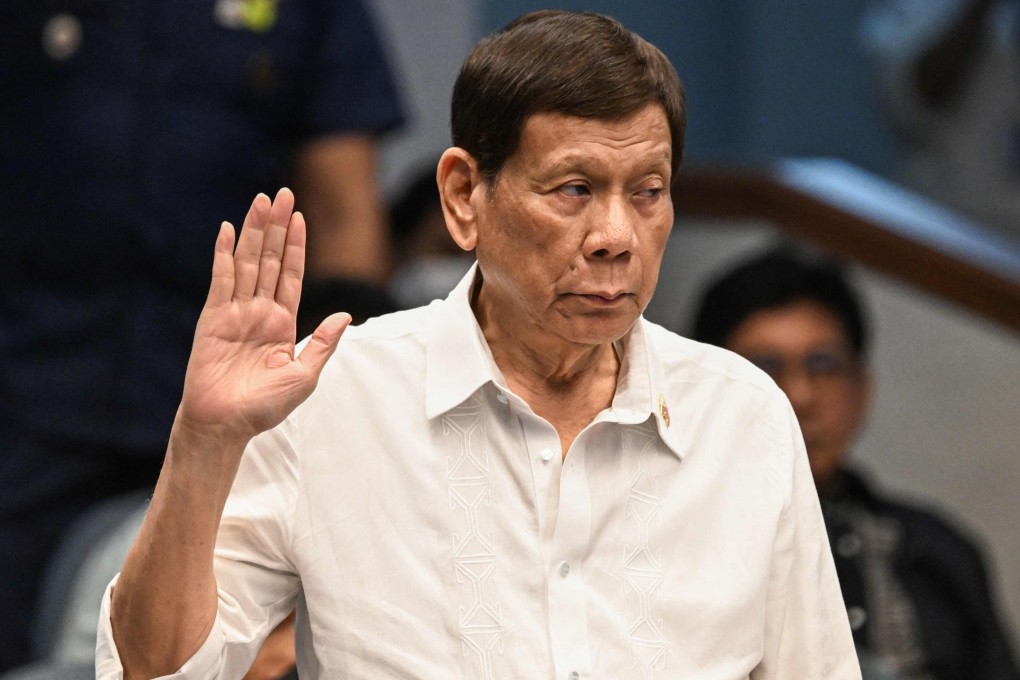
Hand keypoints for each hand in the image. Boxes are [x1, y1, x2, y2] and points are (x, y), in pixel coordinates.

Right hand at [178, 188, 349, 445]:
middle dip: (276, 227)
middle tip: (282, 194)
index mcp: (282, 323)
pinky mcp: (213, 319)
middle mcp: (259, 312)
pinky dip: (223, 255)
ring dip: (253, 231)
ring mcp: (235, 313)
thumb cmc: (264, 407)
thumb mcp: (305, 375)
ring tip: (261, 201)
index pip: (290, 275)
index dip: (295, 246)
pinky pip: (220, 281)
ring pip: (247, 263)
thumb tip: (346, 315)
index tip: (300, 217)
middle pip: (269, 260)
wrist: (226, 425)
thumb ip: (323, 344)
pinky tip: (227, 230)